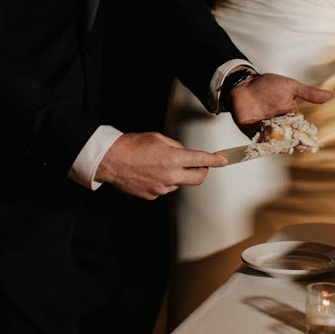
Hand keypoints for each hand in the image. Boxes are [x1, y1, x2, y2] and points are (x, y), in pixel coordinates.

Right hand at [95, 132, 227, 199]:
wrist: (111, 160)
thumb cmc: (131, 146)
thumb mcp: (157, 138)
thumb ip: (175, 146)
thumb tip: (184, 152)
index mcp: (173, 158)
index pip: (202, 160)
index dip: (215, 160)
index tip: (222, 160)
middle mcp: (170, 175)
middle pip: (197, 178)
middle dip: (202, 171)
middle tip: (199, 165)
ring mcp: (162, 188)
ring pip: (179, 183)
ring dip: (178, 175)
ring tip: (159, 165)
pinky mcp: (153, 195)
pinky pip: (165, 189)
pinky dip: (163, 182)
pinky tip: (150, 173)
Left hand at [226, 73, 331, 137]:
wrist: (244, 82)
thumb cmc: (268, 84)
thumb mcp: (290, 87)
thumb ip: (308, 93)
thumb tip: (330, 95)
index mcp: (289, 116)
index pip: (299, 129)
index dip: (303, 136)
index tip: (307, 140)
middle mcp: (278, 125)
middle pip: (287, 138)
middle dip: (292, 143)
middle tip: (297, 146)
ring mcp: (265, 129)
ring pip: (274, 142)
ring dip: (279, 146)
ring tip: (284, 148)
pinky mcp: (251, 131)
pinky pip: (258, 140)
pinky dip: (263, 144)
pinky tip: (268, 146)